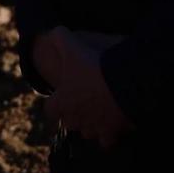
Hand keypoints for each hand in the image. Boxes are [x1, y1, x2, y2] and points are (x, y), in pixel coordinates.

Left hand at [39, 28, 132, 147]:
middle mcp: (75, 118)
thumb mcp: (71, 45)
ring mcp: (93, 127)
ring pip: (88, 133)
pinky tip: (116, 127)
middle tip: (82, 105)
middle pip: (69, 123)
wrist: (122, 82)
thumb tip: (56, 31)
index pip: (50, 110)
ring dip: (91, 126)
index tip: (61, 98)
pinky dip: (110, 136)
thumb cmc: (92, 65)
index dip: (55, 104)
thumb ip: (59, 37)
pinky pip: (108, 141)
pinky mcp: (112, 132)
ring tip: (98, 115)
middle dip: (74, 116)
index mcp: (61, 102)